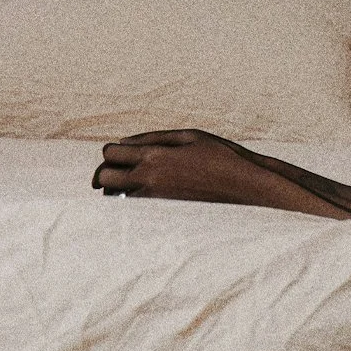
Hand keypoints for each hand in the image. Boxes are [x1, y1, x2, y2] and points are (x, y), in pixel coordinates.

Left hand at [92, 129, 303, 208]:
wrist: (246, 187)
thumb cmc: (221, 156)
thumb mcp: (190, 136)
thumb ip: (155, 137)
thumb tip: (126, 142)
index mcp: (155, 155)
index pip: (111, 152)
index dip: (111, 151)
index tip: (120, 152)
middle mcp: (149, 178)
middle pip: (104, 178)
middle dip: (104, 172)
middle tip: (115, 171)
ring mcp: (155, 199)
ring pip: (114, 197)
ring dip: (116, 189)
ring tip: (130, 184)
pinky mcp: (163, 213)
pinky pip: (133, 209)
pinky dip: (132, 201)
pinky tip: (146, 196)